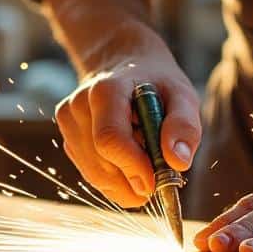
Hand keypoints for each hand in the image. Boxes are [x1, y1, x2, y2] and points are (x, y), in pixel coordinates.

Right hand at [54, 24, 201, 208]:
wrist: (125, 66)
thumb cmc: (157, 84)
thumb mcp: (182, 95)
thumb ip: (184, 125)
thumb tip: (178, 162)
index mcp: (105, 90)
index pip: (110, 139)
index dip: (133, 168)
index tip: (155, 184)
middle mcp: (79, 106)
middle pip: (101, 163)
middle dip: (132, 182)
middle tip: (159, 178)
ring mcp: (69, 124)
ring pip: (95, 175)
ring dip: (125, 184)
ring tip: (146, 163)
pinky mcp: (68, 139)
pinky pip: (91, 175)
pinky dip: (115, 181)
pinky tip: (130, 163)